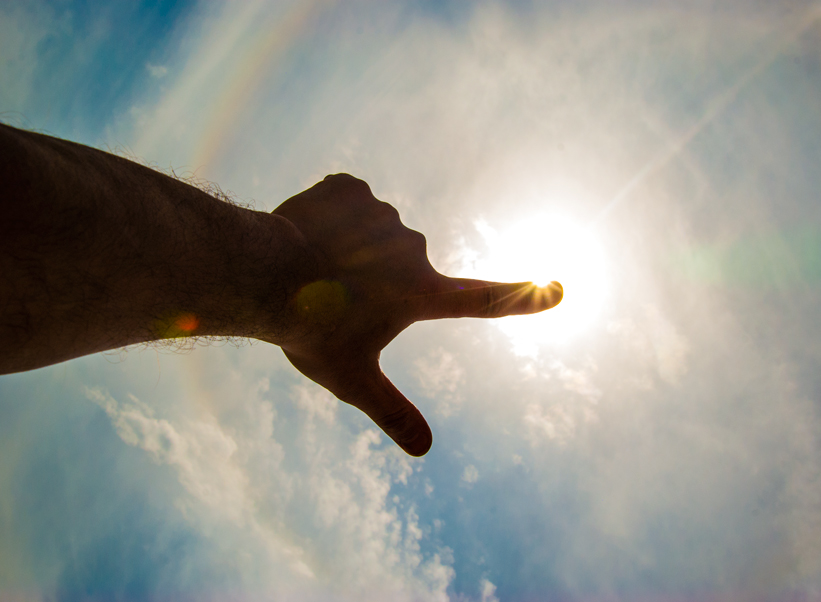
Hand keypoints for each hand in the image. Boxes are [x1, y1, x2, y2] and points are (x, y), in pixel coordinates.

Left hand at [271, 174, 562, 455]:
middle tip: (336, 297)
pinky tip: (307, 237)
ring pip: (372, 236)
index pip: (487, 300)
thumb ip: (392, 411)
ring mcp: (382, 214)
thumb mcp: (351, 380)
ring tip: (315, 269)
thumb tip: (425, 450)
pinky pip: (346, 205)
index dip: (525, 298)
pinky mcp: (350, 188)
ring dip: (351, 249)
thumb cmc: (309, 331)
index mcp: (422, 293)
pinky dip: (330, 220)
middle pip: (400, 270)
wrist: (261, 273)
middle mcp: (414, 249)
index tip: (559, 288)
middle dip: (374, 281)